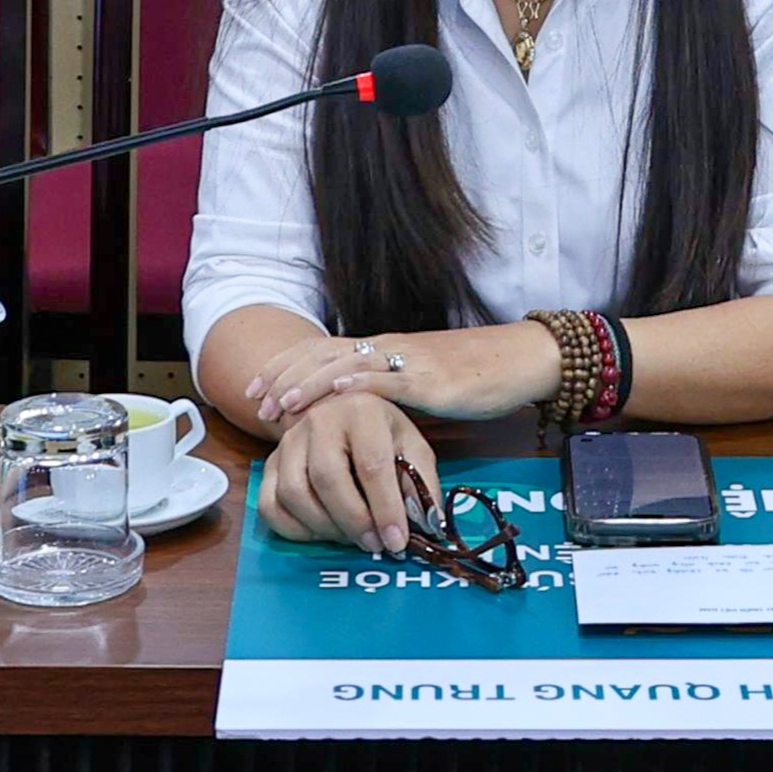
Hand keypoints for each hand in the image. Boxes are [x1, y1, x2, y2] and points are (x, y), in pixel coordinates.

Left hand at [238, 321, 551, 433]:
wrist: (518, 359)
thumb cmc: (472, 377)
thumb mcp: (418, 385)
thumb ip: (387, 396)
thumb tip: (356, 422)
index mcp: (381, 351)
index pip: (320, 352)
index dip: (284, 369)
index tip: (255, 392)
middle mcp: (386, 349)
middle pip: (321, 354)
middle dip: (283, 377)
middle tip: (254, 402)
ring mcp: (406, 361)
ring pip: (345, 364)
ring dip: (309, 384)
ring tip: (282, 404)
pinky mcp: (429, 378)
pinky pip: (388, 377)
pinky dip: (358, 383)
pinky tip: (337, 392)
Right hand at [260, 392, 440, 553]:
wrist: (341, 411)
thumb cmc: (382, 433)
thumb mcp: (411, 446)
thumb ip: (421, 484)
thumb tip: (429, 527)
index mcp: (362, 410)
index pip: (371, 464)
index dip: (385, 508)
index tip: (397, 542)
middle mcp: (319, 419)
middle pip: (327, 478)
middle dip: (354, 521)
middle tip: (374, 545)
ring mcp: (289, 440)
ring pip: (294, 492)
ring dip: (325, 527)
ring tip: (351, 538)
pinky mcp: (270, 462)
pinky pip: (269, 504)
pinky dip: (294, 529)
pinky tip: (322, 532)